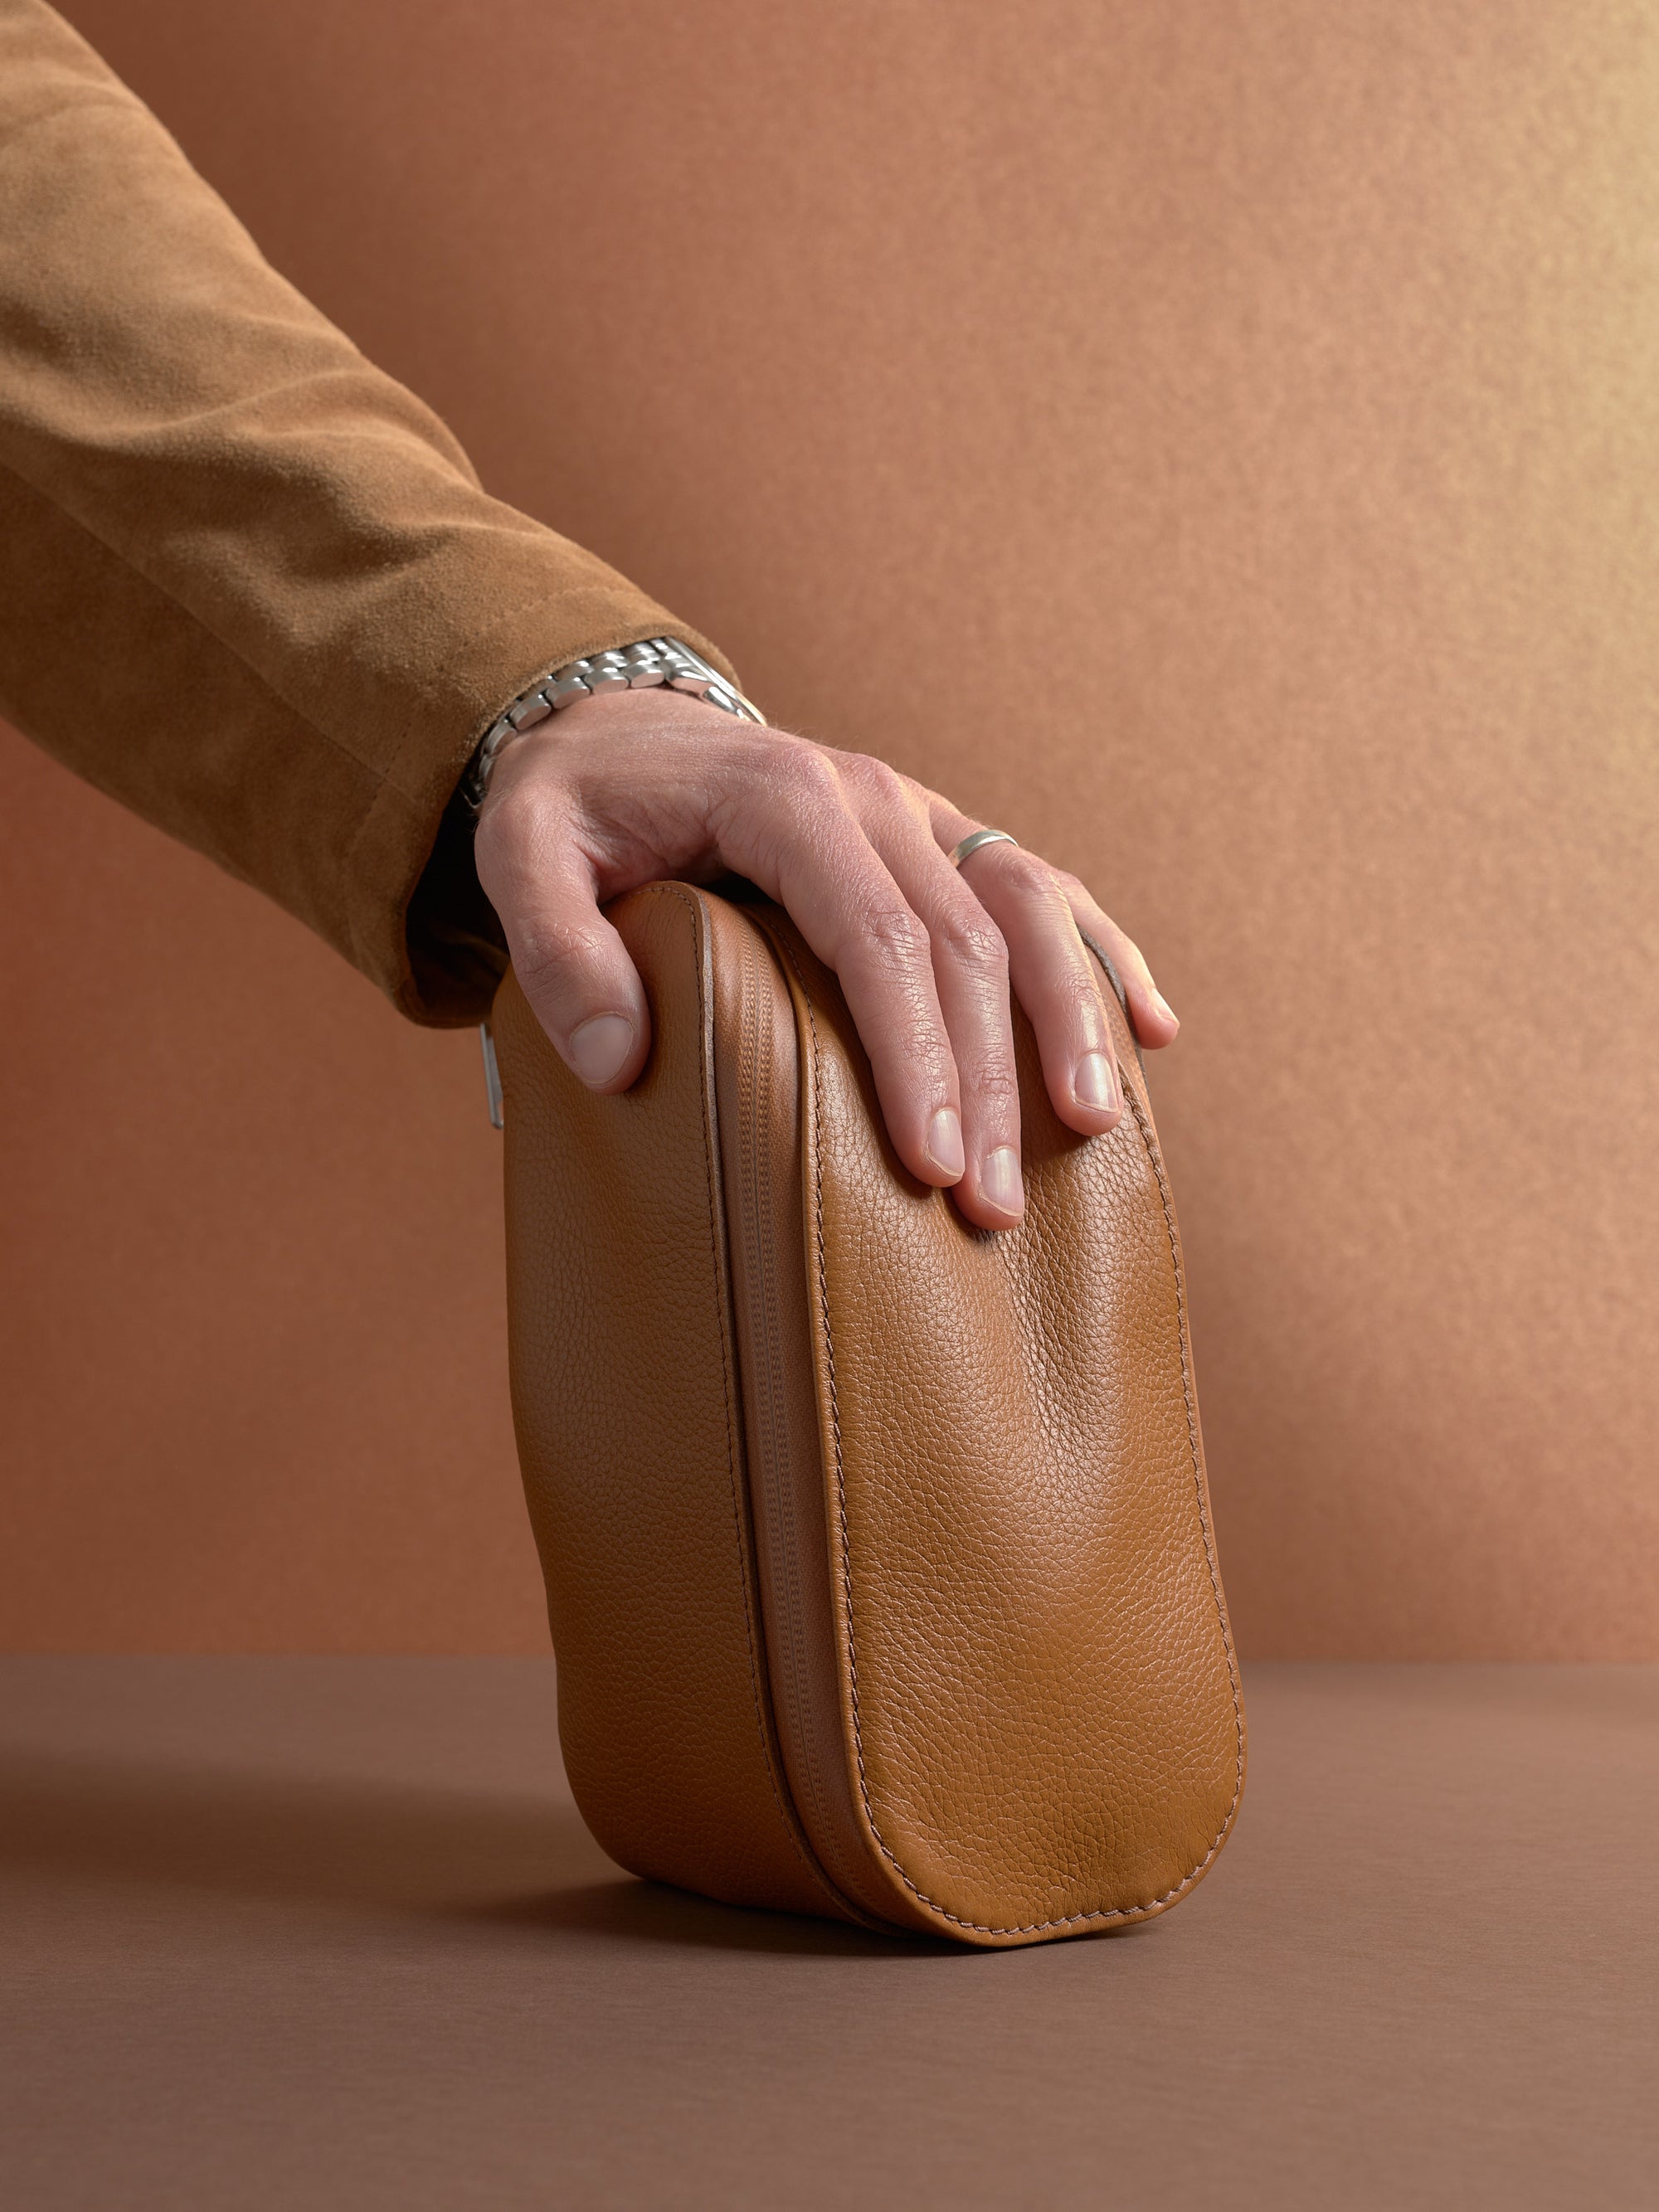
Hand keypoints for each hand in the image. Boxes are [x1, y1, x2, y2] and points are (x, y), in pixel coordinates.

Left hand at [473, 687, 1178, 1230]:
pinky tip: (1152, 1029)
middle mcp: (872, 796)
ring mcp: (919, 812)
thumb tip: (617, 1059)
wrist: (614, 731)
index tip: (928, 1166)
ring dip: (1071, 1017)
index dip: (913, 1055)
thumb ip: (555, 951)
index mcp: (784, 797)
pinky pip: (1042, 887)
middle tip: (991, 1208)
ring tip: (1095, 1128)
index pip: (876, 937)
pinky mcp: (941, 837)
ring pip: (1029, 906)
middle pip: (965, 942)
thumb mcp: (520, 857)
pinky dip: (1103, 955)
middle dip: (991, 1079)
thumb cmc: (572, 809)